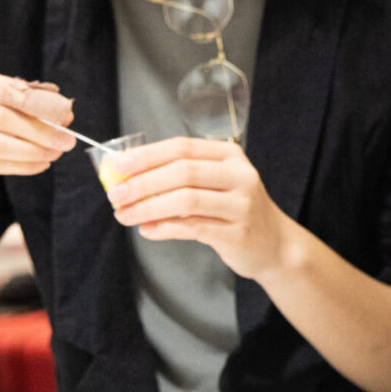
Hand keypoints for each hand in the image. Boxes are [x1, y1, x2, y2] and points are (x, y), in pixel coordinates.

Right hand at [0, 62, 75, 188]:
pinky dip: (22, 166)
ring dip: (33, 151)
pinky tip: (41, 164)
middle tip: (67, 139)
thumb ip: (22, 101)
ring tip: (56, 153)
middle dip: (40, 130)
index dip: (38, 103)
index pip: (3, 89)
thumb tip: (63, 113)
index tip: (67, 113)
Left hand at [106, 137, 294, 280]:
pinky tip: (147, 230)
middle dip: (142, 182)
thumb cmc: (234, 209)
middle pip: (183, 172)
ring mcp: (241, 205)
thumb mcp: (216, 183)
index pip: (183, 148)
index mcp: (230, 156)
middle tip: (116, 193)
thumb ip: (179, 177)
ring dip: (148, 207)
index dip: (147, 155)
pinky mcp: (237, 233)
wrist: (274, 243)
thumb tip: (128, 178)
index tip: (118, 165)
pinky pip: (192, 228)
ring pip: (186, 200)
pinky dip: (164, 228)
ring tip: (124, 215)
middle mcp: (239, 176)